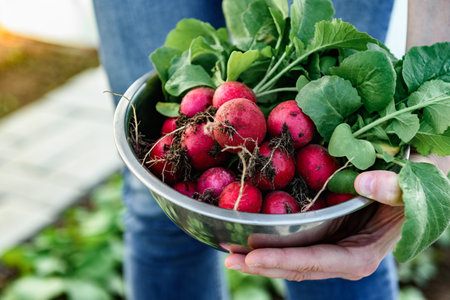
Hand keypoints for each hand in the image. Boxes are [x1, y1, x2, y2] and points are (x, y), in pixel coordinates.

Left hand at [224, 154, 448, 280]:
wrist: (411, 188)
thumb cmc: (413, 190)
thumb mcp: (411, 188)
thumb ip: (394, 189)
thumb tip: (366, 183)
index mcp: (360, 254)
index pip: (316, 262)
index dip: (284, 260)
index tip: (252, 258)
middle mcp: (341, 257)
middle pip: (297, 266)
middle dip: (262, 263)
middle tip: (229, 256)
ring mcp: (330, 247)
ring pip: (291, 257)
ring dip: (259, 255)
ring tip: (229, 249)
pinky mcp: (324, 235)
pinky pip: (294, 242)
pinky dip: (271, 240)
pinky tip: (248, 233)